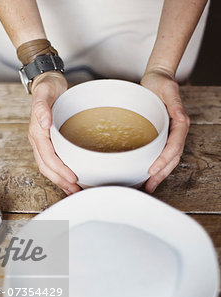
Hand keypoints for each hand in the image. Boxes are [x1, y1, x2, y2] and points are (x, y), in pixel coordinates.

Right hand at [28, 72, 79, 194]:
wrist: (46, 82)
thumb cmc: (48, 86)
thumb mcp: (45, 91)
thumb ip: (42, 107)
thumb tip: (43, 123)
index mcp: (36, 131)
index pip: (47, 156)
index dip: (59, 169)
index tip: (72, 177)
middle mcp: (37, 140)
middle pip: (46, 167)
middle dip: (60, 180)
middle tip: (75, 190)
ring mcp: (42, 142)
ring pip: (48, 167)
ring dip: (60, 180)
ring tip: (73, 189)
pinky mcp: (48, 143)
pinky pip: (52, 162)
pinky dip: (60, 173)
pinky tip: (70, 178)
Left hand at [140, 68, 189, 192]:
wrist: (156, 79)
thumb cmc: (161, 83)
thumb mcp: (168, 90)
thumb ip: (174, 103)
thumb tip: (180, 117)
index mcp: (180, 123)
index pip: (174, 147)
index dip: (164, 160)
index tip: (153, 170)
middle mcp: (176, 132)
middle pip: (172, 158)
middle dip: (161, 174)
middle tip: (149, 186)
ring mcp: (169, 136)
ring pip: (168, 160)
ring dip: (159, 174)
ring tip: (148, 186)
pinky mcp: (161, 137)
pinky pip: (160, 154)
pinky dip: (155, 166)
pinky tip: (146, 174)